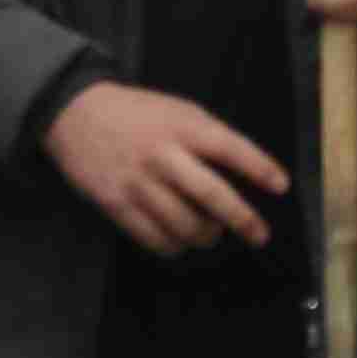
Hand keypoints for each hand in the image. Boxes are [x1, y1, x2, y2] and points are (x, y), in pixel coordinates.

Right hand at [45, 82, 289, 255]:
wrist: (75, 113)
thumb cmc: (136, 113)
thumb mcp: (177, 110)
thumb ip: (208, 137)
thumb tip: (244, 172)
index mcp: (182, 126)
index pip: (229, 147)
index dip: (259, 167)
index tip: (281, 186)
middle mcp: (162, 154)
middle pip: (211, 194)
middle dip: (242, 218)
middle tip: (259, 234)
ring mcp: (138, 182)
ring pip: (184, 224)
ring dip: (207, 236)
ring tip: (212, 233)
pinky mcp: (116, 204)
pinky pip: (154, 239)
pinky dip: (175, 246)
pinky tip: (181, 240)